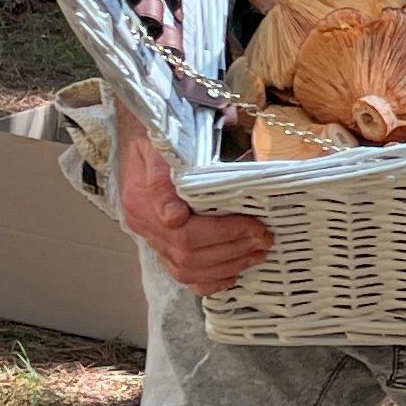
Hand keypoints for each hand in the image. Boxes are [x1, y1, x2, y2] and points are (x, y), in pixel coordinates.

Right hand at [115, 108, 275, 292]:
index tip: (254, 225)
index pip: (182, 232)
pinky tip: (232, 273)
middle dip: (232, 250)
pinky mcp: (160, 243)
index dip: (223, 233)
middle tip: (264, 239)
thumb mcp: (160, 141)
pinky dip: (209, 279)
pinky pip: (183, 273)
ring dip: (227, 265)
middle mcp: (143, 223)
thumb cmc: (158, 131)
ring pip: (186, 269)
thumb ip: (164, 175)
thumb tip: (174, 217)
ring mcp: (151, 236)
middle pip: (187, 254)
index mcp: (142, 200)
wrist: (141, 126)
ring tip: (257, 253)